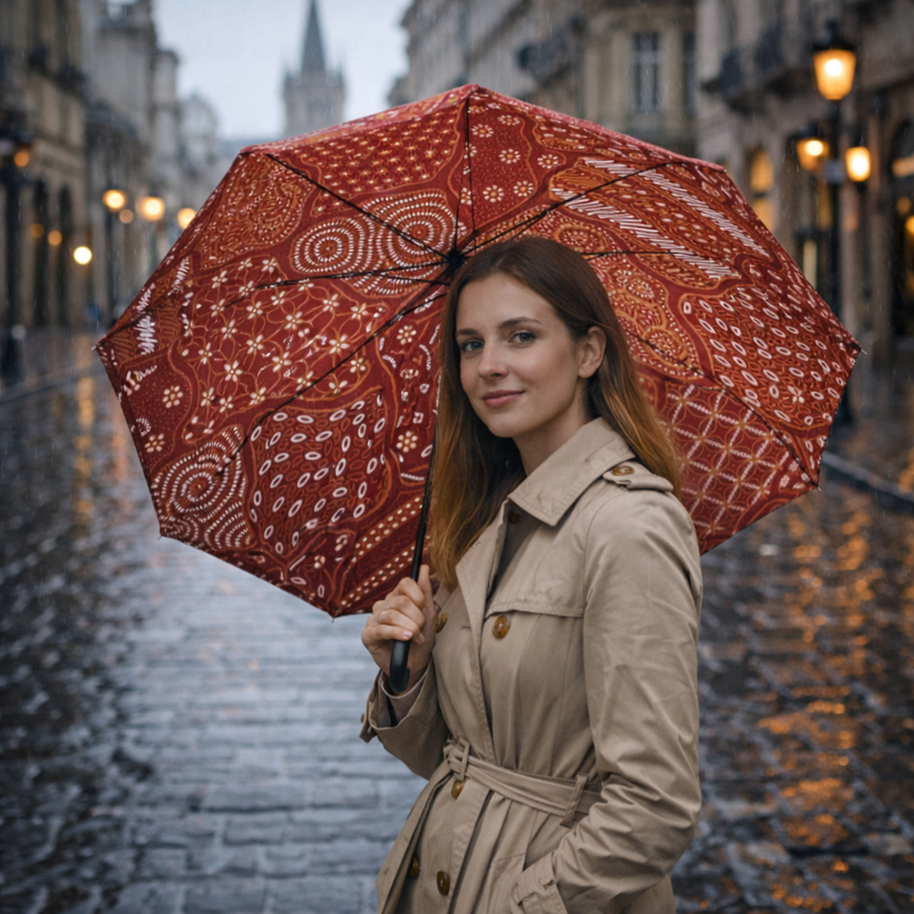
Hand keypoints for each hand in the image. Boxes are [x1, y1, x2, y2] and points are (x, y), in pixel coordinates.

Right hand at [361, 564, 436, 691]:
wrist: (415, 663)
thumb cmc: (420, 637)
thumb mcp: (428, 614)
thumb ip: (425, 590)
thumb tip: (424, 567)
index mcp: (397, 597)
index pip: (405, 583)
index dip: (418, 596)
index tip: (424, 609)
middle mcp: (383, 604)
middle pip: (401, 601)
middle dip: (416, 617)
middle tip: (421, 631)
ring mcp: (373, 619)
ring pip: (392, 614)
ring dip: (409, 628)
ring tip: (416, 638)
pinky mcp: (367, 635)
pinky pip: (381, 629)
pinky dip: (396, 633)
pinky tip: (406, 638)